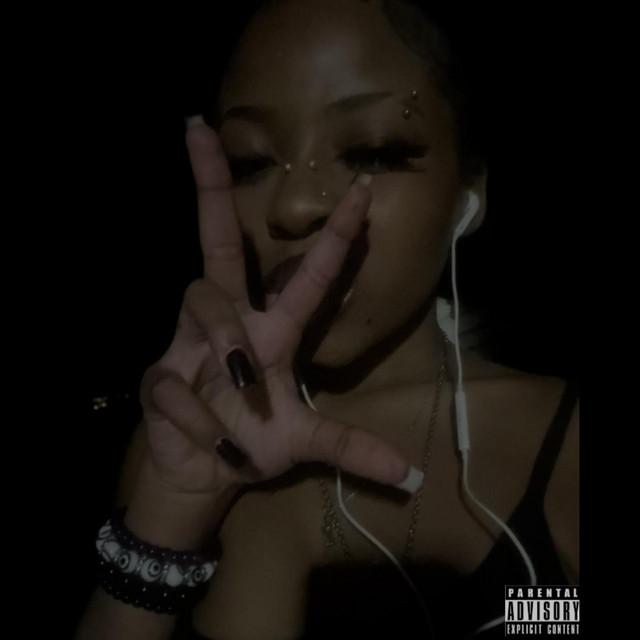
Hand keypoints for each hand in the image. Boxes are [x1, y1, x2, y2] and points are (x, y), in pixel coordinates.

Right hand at [138, 115, 411, 496]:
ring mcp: (190, 341)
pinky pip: (175, 379)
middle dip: (208, 186)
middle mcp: (232, 322)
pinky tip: (215, 445)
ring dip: (227, 342)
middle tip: (197, 127)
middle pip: (219, 242)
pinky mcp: (160, 373)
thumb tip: (409, 476)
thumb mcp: (305, 445)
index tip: (360, 188)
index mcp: (274, 332)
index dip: (335, 234)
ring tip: (241, 391)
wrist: (202, 477)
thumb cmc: (252, 446)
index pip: (309, 273)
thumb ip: (350, 448)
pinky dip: (200, 416)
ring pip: (203, 301)